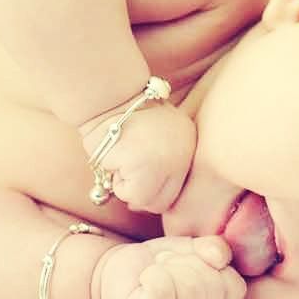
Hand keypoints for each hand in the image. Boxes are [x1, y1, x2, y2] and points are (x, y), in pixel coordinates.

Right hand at [80, 98, 196, 213]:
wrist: (108, 95)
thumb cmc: (125, 116)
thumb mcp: (158, 134)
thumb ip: (159, 163)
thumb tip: (141, 203)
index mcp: (190, 142)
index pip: (177, 189)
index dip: (153, 191)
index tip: (137, 182)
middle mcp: (183, 154)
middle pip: (162, 202)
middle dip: (140, 194)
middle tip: (124, 172)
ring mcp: (164, 162)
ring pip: (142, 201)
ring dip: (124, 184)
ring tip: (120, 156)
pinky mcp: (141, 166)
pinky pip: (125, 192)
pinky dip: (113, 179)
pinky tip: (113, 155)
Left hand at [95, 236, 247, 298]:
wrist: (118, 273)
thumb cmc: (159, 262)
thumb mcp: (192, 248)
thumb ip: (213, 248)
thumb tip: (220, 258)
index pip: (233, 284)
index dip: (211, 264)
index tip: (190, 261)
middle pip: (210, 284)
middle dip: (186, 261)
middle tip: (168, 265)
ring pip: (189, 286)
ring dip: (168, 266)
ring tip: (157, 271)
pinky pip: (163, 289)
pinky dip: (153, 274)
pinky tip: (146, 279)